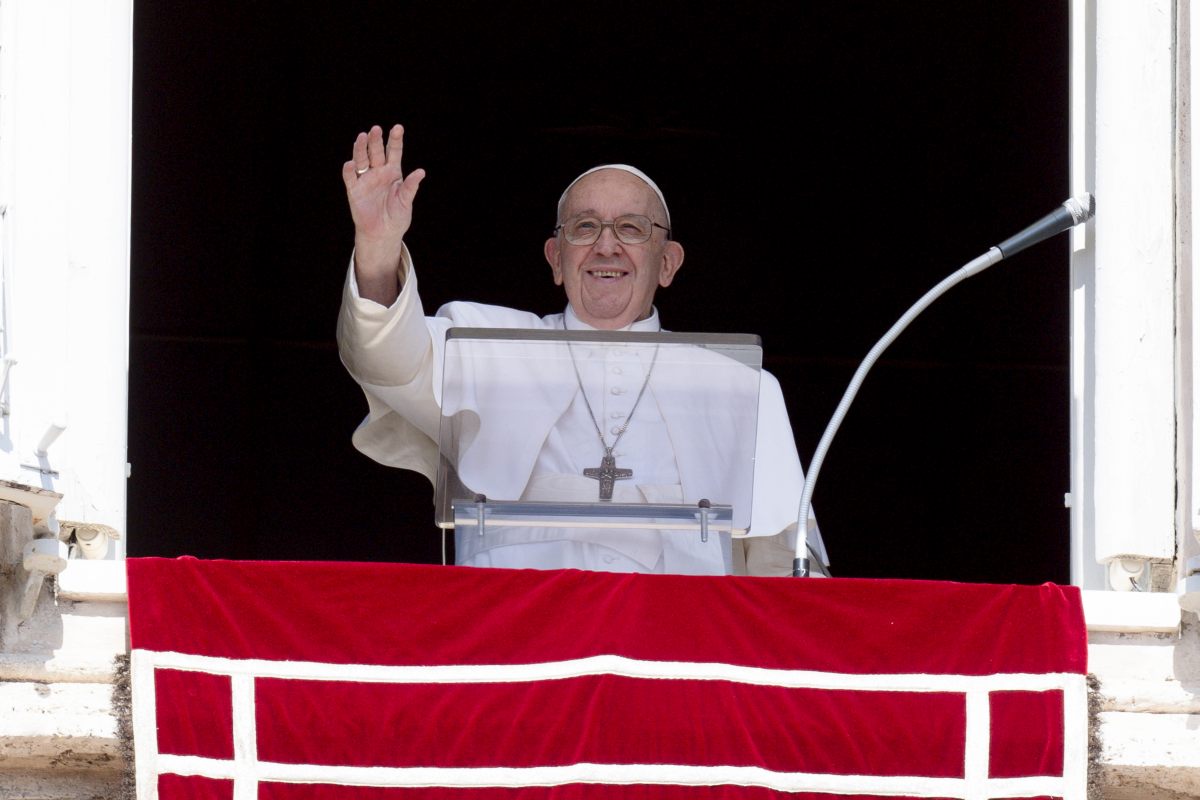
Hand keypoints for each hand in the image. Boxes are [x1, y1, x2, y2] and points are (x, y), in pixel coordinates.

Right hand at [342, 124, 425, 303]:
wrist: (383, 233)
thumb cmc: (397, 217)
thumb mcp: (406, 201)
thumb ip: (410, 187)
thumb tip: (421, 172)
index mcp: (393, 172)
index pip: (394, 152)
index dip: (395, 140)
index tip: (398, 128)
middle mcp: (378, 172)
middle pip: (376, 152)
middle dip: (376, 141)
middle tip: (376, 129)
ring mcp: (366, 179)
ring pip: (362, 160)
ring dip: (361, 149)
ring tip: (362, 137)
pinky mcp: (355, 190)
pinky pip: (350, 177)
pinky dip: (349, 170)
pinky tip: (350, 164)